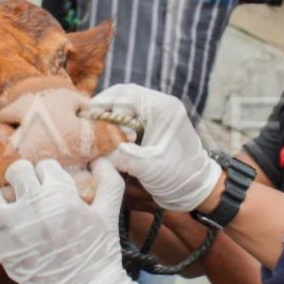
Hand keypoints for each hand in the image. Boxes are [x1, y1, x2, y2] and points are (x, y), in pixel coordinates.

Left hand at [0, 158, 142, 283]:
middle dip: (24, 177)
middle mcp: (34, 209)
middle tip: (30, 191)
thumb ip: (109, 180)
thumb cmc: (100, 251)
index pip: (45, 166)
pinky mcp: (1, 250)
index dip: (50, 175)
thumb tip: (100, 158)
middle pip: (16, 171)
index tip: (53, 187)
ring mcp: (14, 230)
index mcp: (61, 196)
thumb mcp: (110, 212)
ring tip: (8, 203)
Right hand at [89, 84, 221, 211]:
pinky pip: (131, 116)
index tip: (88, 123)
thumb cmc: (178, 177)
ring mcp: (159, 114)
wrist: (198, 189)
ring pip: (125, 103)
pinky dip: (116, 123)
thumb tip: (93, 149)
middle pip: (123, 94)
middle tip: (85, 122)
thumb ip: (119, 154)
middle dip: (103, 108)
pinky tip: (105, 136)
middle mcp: (161, 105)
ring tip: (93, 129)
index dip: (103, 107)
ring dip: (109, 115)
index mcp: (162, 108)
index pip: (124, 95)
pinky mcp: (155, 125)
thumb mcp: (146, 166)